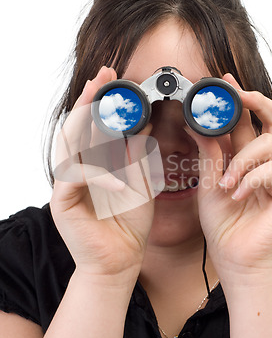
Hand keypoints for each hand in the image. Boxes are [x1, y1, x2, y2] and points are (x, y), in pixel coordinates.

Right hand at [50, 67, 156, 282]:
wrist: (121, 260)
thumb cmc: (128, 224)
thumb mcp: (141, 183)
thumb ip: (138, 155)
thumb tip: (144, 123)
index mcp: (96, 162)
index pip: (94, 125)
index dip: (101, 100)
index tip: (114, 79)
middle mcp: (78, 168)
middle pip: (77, 127)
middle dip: (89, 99)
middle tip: (103, 77)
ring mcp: (68, 184)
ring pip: (68, 145)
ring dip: (82, 123)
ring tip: (95, 101)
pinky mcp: (63, 203)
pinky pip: (77, 181)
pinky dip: (98, 177)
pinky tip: (117, 180)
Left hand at [186, 74, 271, 281]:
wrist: (234, 260)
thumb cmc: (224, 224)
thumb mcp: (208, 182)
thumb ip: (208, 152)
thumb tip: (195, 122)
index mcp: (251, 159)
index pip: (251, 121)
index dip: (241, 99)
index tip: (224, 82)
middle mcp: (271, 163)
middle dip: (256, 101)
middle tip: (237, 93)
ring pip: (270, 143)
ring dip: (242, 159)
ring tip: (225, 182)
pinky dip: (251, 180)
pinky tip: (236, 195)